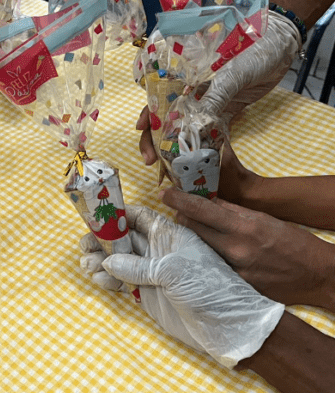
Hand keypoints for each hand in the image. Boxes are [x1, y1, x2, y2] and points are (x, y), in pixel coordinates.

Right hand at [95, 205, 283, 367]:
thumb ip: (138, 264)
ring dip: (100, 260)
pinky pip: (119, 281)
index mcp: (168, 234)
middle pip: (121, 236)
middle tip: (85, 246)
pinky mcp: (145, 292)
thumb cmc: (208, 289)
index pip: (138, 216)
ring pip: (116, 260)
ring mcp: (150, 272)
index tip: (94, 216)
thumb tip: (108, 261)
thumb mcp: (173, 271)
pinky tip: (102, 282)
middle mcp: (156, 250)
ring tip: (88, 267)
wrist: (224, 327)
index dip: (116, 214)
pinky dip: (106, 280)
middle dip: (101, 239)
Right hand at [136, 12, 299, 164]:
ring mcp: (209, 104)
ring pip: (186, 129)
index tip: (140, 130)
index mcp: (186, 78)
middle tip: (152, 160)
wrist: (280, 47)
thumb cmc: (252, 52)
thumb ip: (213, 98)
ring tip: (171, 167)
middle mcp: (193, 93)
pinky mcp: (226, 112)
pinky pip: (210, 132)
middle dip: (156, 140)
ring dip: (178, 147)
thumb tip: (194, 126)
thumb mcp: (230, 75)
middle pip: (167, 118)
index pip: (159, 98)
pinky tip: (197, 161)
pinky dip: (204, 146)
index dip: (147, 115)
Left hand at [161, 188, 334, 312]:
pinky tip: (206, 258)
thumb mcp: (264, 220)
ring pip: (198, 251)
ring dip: (193, 241)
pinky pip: (211, 269)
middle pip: (193, 231)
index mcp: (244, 228)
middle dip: (183, 220)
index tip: (164, 194)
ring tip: (194, 235)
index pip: (202, 210)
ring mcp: (234, 272)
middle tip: (179, 213)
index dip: (179, 200)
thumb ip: (233, 212)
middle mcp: (236, 250)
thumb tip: (207, 202)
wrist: (317, 275)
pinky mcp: (235, 288)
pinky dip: (206, 260)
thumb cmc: (293, 243)